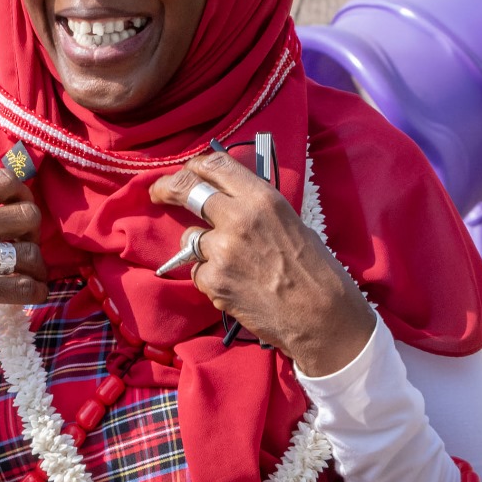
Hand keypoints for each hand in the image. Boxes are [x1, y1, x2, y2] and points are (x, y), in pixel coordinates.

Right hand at [0, 170, 47, 355]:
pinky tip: (31, 294)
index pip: (6, 179)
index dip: (24, 196)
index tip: (20, 212)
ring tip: (29, 275)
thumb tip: (1, 201)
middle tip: (25, 247)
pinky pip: (21, 288)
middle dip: (34, 233)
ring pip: (29, 253)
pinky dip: (35, 292)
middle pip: (27, 215)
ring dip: (37, 267)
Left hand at [149, 149, 374, 375]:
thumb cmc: (314, 270)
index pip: (215, 165)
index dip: (196, 166)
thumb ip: (254, 207)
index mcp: (262, 198)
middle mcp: (238, 218)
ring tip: (234, 265)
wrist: (322, 317)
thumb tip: (226, 198)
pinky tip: (238, 286)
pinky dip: (210, 278)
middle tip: (159, 192)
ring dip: (202, 248)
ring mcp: (221, 250)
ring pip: (190, 238)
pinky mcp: (213, 281)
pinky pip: (198, 271)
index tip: (187, 172)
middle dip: (168, 189)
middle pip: (187, 189)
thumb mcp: (289, 222)